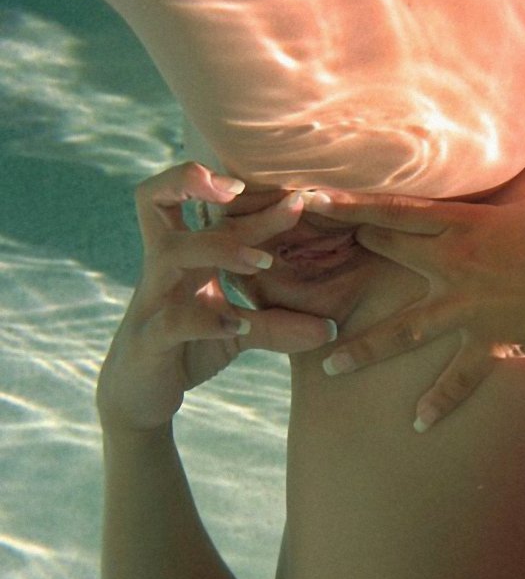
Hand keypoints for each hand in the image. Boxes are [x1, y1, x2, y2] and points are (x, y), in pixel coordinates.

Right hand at [97, 162, 336, 432]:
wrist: (140, 396)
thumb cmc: (185, 349)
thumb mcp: (237, 333)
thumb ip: (277, 324)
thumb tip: (329, 328)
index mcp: (183, 256)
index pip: (204, 207)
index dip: (243, 195)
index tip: (292, 197)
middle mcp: (163, 268)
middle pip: (155, 200)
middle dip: (194, 182)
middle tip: (242, 189)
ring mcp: (152, 300)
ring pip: (169, 253)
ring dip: (218, 248)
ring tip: (261, 262)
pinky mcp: (150, 340)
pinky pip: (172, 320)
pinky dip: (205, 321)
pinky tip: (236, 328)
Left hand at [301, 141, 524, 428]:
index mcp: (465, 226)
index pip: (395, 212)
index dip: (350, 205)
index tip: (308, 200)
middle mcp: (454, 268)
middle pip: (388, 258)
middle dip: (346, 255)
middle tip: (302, 261)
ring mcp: (466, 309)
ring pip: (404, 331)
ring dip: (366, 349)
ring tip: (329, 367)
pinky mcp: (488, 342)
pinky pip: (459, 377)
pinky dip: (440, 400)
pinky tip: (416, 425)